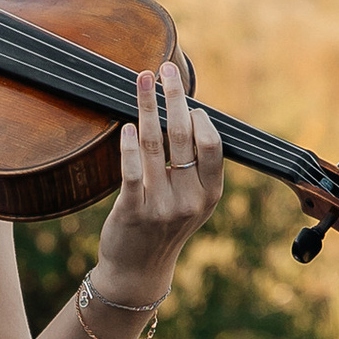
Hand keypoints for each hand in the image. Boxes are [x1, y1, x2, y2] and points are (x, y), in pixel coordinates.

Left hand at [94, 59, 223, 306]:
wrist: (138, 271)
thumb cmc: (163, 228)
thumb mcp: (191, 202)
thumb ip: (194, 167)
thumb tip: (186, 114)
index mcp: (209, 194)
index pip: (213, 145)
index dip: (200, 117)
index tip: (188, 98)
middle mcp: (189, 199)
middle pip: (184, 136)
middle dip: (175, 97)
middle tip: (166, 67)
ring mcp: (161, 206)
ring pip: (154, 145)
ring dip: (146, 107)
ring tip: (141, 80)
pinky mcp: (133, 211)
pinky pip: (132, 170)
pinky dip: (128, 145)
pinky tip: (125, 125)